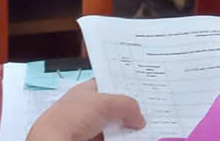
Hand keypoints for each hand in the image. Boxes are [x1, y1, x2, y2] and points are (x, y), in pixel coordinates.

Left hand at [27, 79, 144, 140]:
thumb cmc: (71, 117)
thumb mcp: (105, 103)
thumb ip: (127, 106)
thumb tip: (140, 118)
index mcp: (86, 90)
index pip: (109, 83)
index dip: (125, 85)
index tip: (142, 88)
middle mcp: (86, 107)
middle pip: (113, 106)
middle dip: (128, 110)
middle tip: (148, 110)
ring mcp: (86, 126)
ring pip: (112, 125)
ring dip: (125, 128)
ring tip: (144, 127)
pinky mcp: (89, 140)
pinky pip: (108, 138)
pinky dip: (118, 138)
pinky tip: (130, 137)